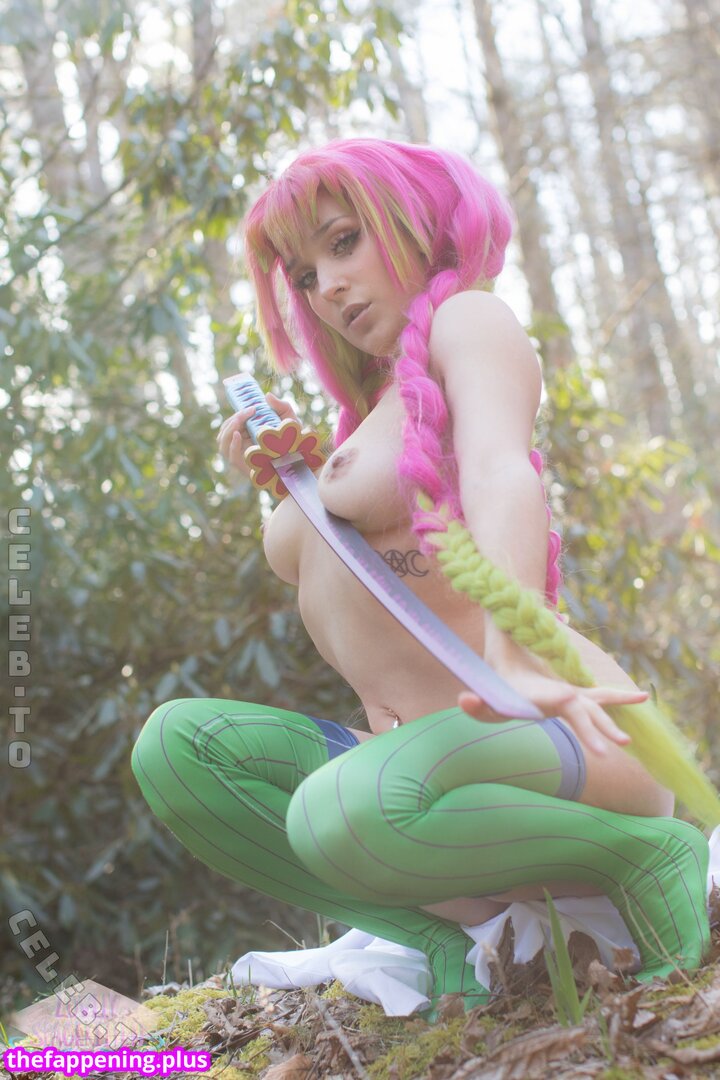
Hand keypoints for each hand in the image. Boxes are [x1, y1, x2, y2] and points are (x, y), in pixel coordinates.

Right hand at [215, 392, 298, 476]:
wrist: (301, 460)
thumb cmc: (294, 440)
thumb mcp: (290, 420)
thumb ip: (281, 406)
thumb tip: (267, 395)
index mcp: (247, 432)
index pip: (232, 423)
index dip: (237, 414)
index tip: (252, 407)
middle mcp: (241, 444)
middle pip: (225, 431)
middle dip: (234, 419)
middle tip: (251, 410)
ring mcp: (241, 455)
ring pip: (223, 442)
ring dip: (230, 428)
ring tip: (241, 419)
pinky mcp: (244, 466)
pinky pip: (231, 456)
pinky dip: (232, 444)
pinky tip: (237, 434)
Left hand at [458, 663, 647, 754]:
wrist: (508, 658)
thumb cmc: (497, 686)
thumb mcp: (486, 698)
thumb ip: (476, 703)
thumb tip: (463, 701)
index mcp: (543, 693)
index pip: (559, 700)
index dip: (565, 701)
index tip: (573, 700)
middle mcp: (561, 693)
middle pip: (584, 710)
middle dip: (597, 727)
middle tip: (618, 744)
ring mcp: (571, 695)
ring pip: (595, 707)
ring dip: (609, 722)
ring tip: (627, 740)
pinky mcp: (575, 699)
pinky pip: (600, 701)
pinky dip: (618, 699)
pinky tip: (641, 697)